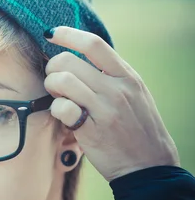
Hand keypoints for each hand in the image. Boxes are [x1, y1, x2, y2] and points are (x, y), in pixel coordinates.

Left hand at [43, 26, 179, 181]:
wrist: (148, 165)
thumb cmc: (136, 128)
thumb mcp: (133, 94)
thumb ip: (110, 75)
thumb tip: (79, 56)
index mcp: (127, 76)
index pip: (94, 44)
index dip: (68, 34)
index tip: (51, 33)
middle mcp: (117, 89)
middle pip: (68, 61)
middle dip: (52, 68)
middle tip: (54, 81)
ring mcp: (105, 109)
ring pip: (62, 81)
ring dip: (51, 87)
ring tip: (58, 97)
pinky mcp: (92, 130)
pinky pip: (61, 108)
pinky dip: (55, 109)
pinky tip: (64, 116)